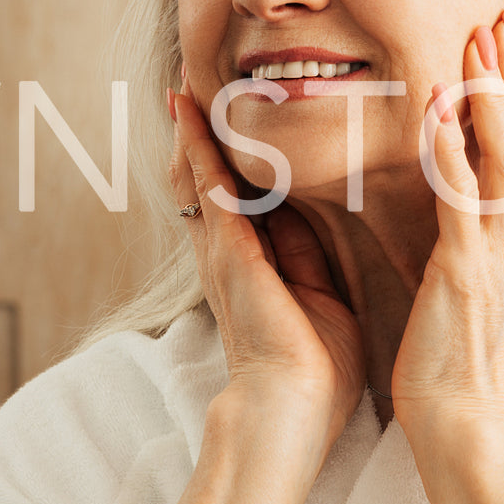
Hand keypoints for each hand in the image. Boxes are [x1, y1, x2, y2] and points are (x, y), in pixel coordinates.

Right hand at [168, 76, 365, 445]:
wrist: (291, 412)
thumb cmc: (314, 372)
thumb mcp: (321, 299)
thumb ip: (308, 260)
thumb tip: (308, 219)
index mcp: (253, 271)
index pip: (238, 205)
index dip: (231, 165)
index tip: (228, 127)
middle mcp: (227, 258)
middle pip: (204, 185)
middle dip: (197, 141)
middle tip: (188, 93)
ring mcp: (221, 253)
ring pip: (198, 179)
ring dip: (191, 134)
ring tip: (182, 91)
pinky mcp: (227, 252)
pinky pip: (207, 187)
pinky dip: (198, 148)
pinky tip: (191, 115)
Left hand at [391, 10, 503, 437]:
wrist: (469, 435)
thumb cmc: (471, 377)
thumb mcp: (503, 308)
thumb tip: (501, 224)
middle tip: (501, 19)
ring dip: (489, 96)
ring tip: (476, 42)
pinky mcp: (470, 274)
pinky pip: (463, 198)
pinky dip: (453, 147)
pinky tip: (438, 105)